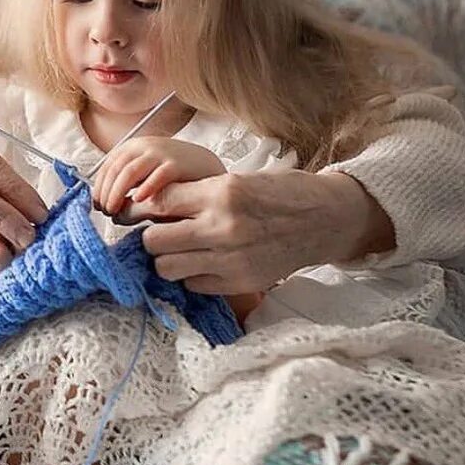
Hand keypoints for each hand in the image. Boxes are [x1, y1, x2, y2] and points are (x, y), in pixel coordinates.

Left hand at [92, 137, 225, 218]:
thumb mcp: (143, 176)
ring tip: (116, 211)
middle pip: (114, 170)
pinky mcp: (176, 163)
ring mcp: (159, 153)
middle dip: (106, 193)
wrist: (206, 167)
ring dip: (117, 193)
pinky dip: (145, 188)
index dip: (98, 188)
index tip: (97, 206)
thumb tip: (103, 205)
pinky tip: (139, 201)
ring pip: (128, 172)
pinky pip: (156, 175)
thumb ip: (124, 185)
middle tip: (106, 212)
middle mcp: (142, 147)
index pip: (106, 167)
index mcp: (131, 148)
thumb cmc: (171, 176)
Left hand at [135, 169, 395, 294]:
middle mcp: (223, 228)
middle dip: (152, 237)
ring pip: (167, 268)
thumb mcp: (235, 180)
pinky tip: (205, 262)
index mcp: (221, 193)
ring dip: (168, 259)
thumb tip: (148, 205)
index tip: (139, 211)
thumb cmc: (277, 193)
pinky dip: (193, 274)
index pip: (158, 204)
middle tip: (161, 232)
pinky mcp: (241, 282)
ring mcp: (232, 260)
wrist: (324, 220)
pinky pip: (193, 284)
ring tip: (181, 249)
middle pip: (154, 241)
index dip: (142, 208)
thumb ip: (195, 194)